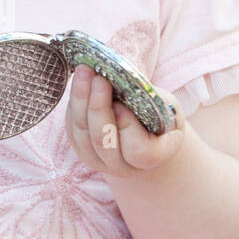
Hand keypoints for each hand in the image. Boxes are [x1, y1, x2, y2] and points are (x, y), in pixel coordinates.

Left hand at [65, 64, 186, 178]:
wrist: (149, 138)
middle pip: (103, 140)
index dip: (128, 127)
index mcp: (154, 157)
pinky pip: (72, 127)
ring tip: (84, 72)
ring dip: (80, 100)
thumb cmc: (161, 116)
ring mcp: (100, 162)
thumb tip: (119, 79)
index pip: (138, 150)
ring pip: (82, 133)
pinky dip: (74, 103)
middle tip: (98, 78)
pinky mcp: (82, 151)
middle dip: (98, 106)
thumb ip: (148, 99)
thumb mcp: (166, 106)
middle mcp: (124, 167)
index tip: (123, 103)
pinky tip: (80, 81)